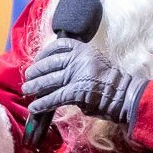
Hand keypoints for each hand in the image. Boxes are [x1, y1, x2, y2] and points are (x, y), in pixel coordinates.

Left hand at [21, 38, 143, 124]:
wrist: (126, 95)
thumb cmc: (111, 83)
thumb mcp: (95, 63)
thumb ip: (77, 64)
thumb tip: (57, 74)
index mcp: (84, 49)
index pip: (59, 46)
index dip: (44, 53)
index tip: (38, 59)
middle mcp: (79, 59)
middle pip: (50, 63)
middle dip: (36, 71)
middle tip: (28, 77)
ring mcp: (77, 75)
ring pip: (49, 80)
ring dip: (35, 86)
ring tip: (27, 90)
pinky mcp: (76, 91)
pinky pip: (54, 97)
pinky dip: (43, 103)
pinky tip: (35, 107)